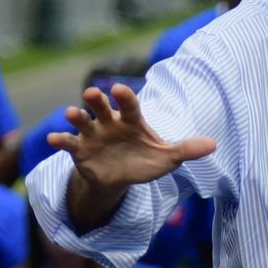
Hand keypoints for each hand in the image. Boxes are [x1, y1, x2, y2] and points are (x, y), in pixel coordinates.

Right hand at [49, 83, 215, 191]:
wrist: (121, 178)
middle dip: (96, 100)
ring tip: (70, 113)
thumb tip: (214, 145)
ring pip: (82, 122)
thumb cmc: (145, 161)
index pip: (129, 105)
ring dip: (75, 116)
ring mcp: (92, 135)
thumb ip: (187, 150)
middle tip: (92, 93)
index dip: (125, 97)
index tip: (119, 90)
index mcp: (131, 121)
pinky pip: (67, 143)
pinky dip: (59, 140)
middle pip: (101, 107)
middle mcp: (109, 123)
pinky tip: (53, 140)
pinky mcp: (79, 150)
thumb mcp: (167, 158)